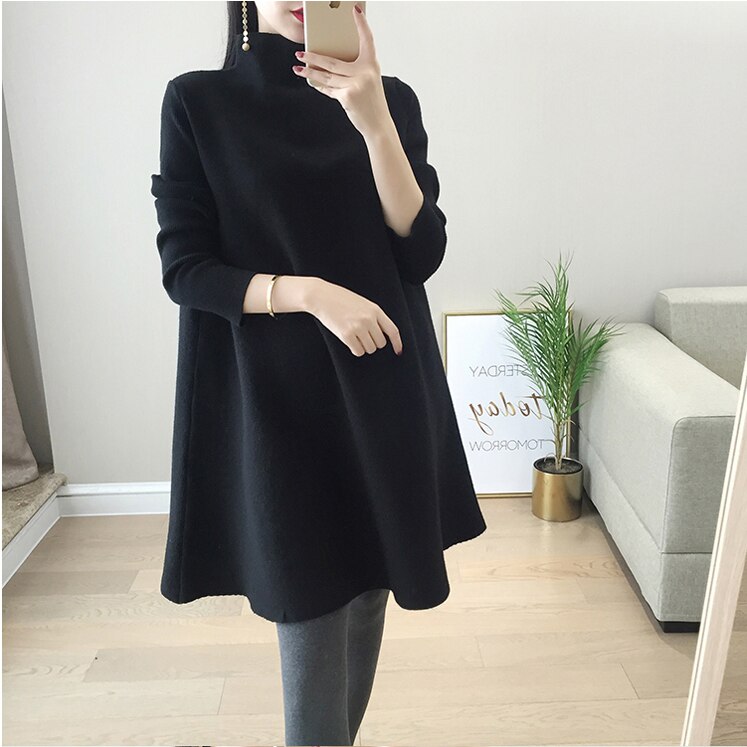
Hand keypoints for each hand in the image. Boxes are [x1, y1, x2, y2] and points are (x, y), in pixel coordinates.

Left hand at [291, 4, 390, 138]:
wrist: (378, 125)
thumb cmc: (372, 103)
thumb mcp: (368, 82)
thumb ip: (353, 71)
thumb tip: (328, 64)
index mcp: (372, 65)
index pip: (367, 40)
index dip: (361, 24)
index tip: (354, 9)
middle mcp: (365, 72)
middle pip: (333, 61)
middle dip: (313, 57)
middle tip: (300, 53)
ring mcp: (356, 84)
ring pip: (327, 76)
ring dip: (310, 72)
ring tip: (298, 68)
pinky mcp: (348, 96)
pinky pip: (329, 89)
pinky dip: (319, 86)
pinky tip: (311, 81)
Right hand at [306, 278, 402, 357]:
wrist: (320, 296)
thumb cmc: (340, 298)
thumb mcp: (362, 303)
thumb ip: (373, 316)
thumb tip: (381, 334)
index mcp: (375, 310)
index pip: (392, 330)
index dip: (397, 343)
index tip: (398, 351)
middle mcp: (369, 319)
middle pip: (380, 343)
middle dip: (373, 342)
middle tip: (363, 336)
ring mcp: (358, 327)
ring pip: (370, 349)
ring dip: (363, 346)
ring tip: (355, 336)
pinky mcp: (346, 335)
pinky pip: (358, 351)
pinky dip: (355, 349)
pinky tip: (349, 341)